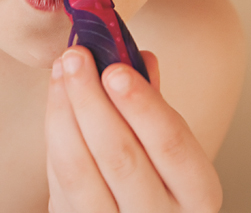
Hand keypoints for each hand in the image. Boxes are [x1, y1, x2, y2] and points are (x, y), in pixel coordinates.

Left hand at [45, 46, 221, 212]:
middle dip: (92, 101)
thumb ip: (155, 104)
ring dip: (64, 112)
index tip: (115, 68)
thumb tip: (137, 56)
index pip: (172, 146)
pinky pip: (58, 180)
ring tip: (61, 70)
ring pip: (79, 171)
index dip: (143, 106)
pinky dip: (54, 134)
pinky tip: (56, 98)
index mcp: (197, 194)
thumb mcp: (170, 146)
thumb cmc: (158, 176)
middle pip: (120, 158)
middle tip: (76, 57)